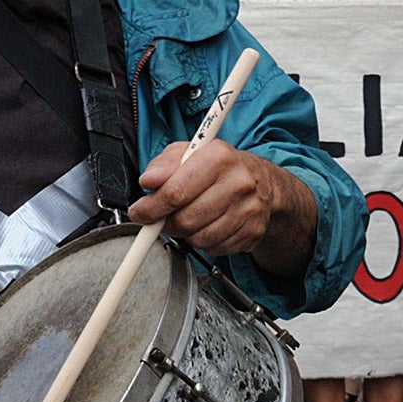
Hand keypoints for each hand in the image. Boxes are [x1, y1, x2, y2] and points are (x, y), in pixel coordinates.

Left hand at [129, 140, 292, 259]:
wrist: (262, 182)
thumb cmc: (218, 166)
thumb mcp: (187, 152)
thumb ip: (163, 165)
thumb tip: (148, 181)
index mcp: (219, 157)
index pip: (175, 192)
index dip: (150, 207)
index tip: (139, 212)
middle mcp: (238, 182)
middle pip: (186, 219)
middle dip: (166, 222)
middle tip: (162, 217)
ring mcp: (248, 209)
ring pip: (199, 238)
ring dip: (185, 233)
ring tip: (188, 217)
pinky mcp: (253, 232)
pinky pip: (215, 249)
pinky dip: (204, 242)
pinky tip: (207, 225)